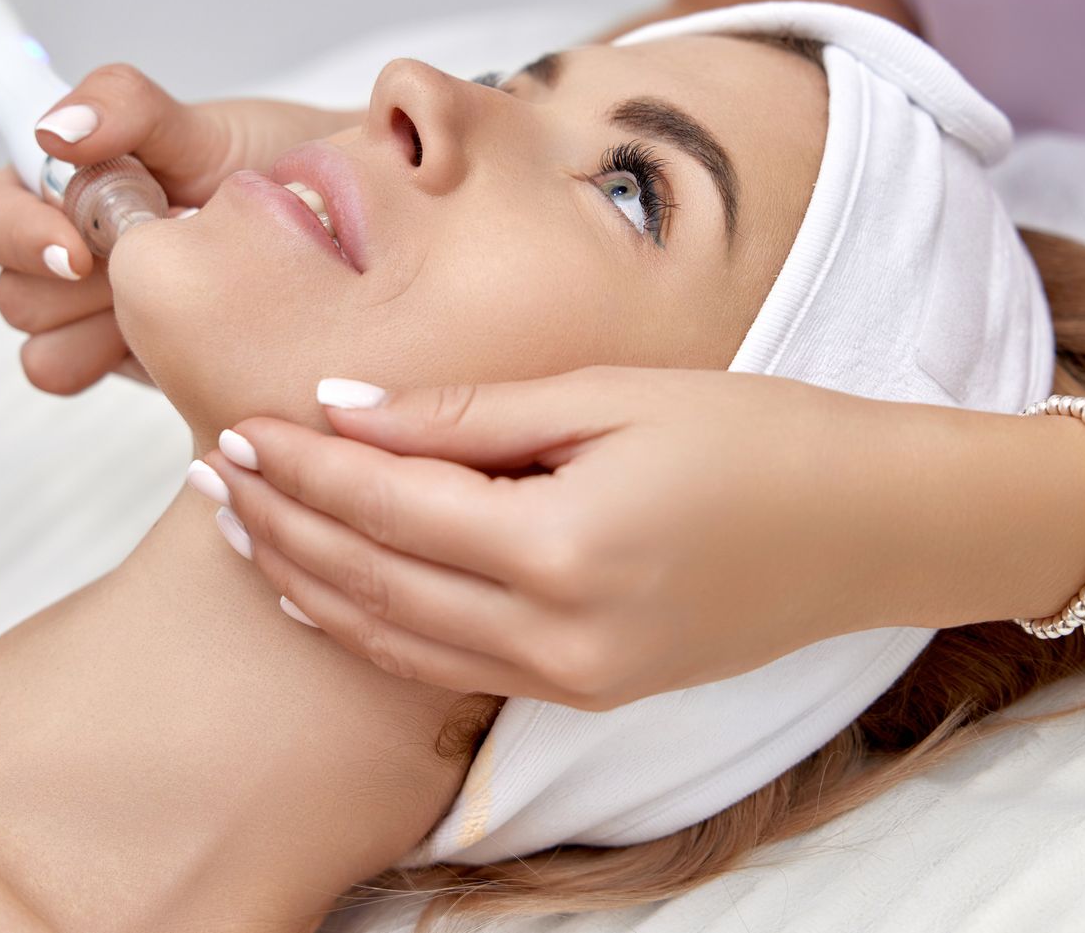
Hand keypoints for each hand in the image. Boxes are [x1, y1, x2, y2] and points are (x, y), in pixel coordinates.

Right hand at [0, 64, 356, 393]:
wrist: (355, 229)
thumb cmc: (278, 166)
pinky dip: (125, 365)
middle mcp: (68, 250)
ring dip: (100, 329)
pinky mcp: (130, 361)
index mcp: (67, 187)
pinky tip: (186, 339)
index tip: (81, 247)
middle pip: (10, 290)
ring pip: (40, 348)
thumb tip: (55, 128)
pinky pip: (81, 382)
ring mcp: (95, 314)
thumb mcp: (207, 125)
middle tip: (146, 272)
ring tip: (178, 300)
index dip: (17, 233)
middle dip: (72, 287)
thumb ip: (128, 108)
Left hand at [198, 367, 982, 708]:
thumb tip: (344, 405)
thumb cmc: (761, 436)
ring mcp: (572, 678)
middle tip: (210, 469)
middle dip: (283, 523)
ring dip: (309, 582)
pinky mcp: (586, 690)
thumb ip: (467, 412)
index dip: (304, 466)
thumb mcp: (612, 395)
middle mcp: (558, 636)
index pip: (388, 506)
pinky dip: (371, 629)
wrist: (874, 527)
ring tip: (238, 526)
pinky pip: (445, 666)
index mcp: (564, 548)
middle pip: (374, 579)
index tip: (241, 424)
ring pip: (396, 638)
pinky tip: (320, 594)